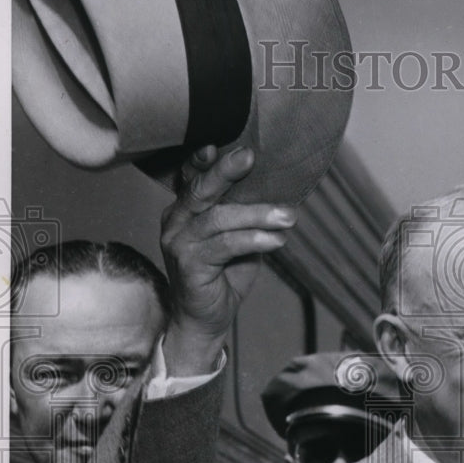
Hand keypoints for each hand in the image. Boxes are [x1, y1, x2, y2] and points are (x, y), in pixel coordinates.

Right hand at [160, 145, 296, 375]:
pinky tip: (275, 240)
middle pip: (201, 189)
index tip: (229, 143)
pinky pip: (223, 245)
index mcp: (186, 209)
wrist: (206, 319)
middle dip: (227, 171)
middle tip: (253, 157)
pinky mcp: (188, 263)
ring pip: (217, 218)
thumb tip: (280, 191)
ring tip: (287, 217)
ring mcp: (178, 241)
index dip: (205, 159)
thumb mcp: (239, 238)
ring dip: (256, 214)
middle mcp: (176, 220)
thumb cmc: (224, 275)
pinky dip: (252, 240)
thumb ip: (247, 215)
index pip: (193, 177)